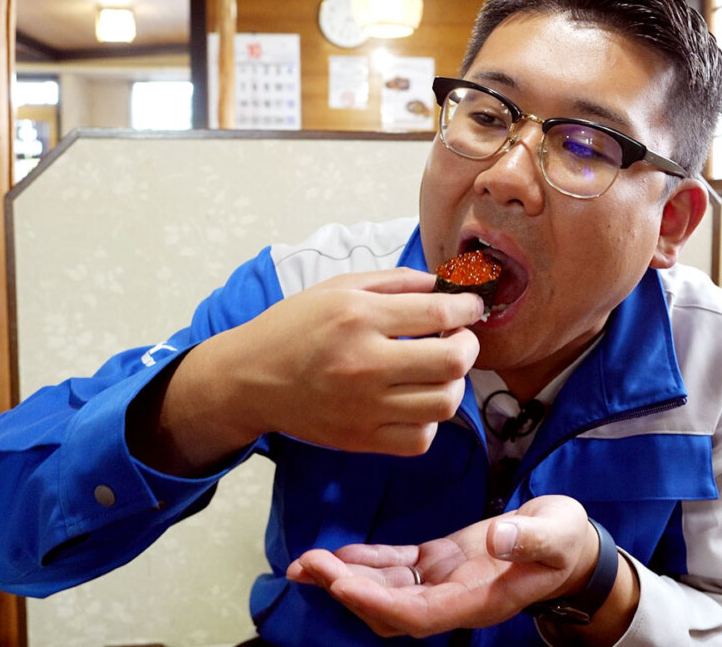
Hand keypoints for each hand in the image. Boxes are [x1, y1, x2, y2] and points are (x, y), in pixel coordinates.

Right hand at [147, 268, 483, 470]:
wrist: (250, 379)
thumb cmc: (294, 327)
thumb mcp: (339, 287)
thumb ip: (395, 282)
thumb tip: (446, 286)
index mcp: (358, 317)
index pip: (438, 312)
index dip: (468, 308)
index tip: (472, 306)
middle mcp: (364, 363)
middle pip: (452, 361)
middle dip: (468, 344)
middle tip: (459, 336)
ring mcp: (364, 407)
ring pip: (444, 403)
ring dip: (454, 382)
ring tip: (439, 369)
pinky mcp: (361, 440)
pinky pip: (421, 438)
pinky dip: (430, 419)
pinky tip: (416, 401)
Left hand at [286, 495, 597, 637]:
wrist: (567, 544)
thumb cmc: (565, 543)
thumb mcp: (559, 535)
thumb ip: (530, 539)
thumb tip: (499, 537)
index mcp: (480, 600)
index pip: (420, 615)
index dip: (379, 603)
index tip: (343, 584)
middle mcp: (454, 599)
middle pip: (390, 608)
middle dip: (346, 590)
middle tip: (307, 565)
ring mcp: (444, 583)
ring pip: (386, 589)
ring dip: (345, 577)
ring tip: (307, 563)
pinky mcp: (439, 563)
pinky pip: (395, 567)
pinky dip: (365, 561)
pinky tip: (339, 554)